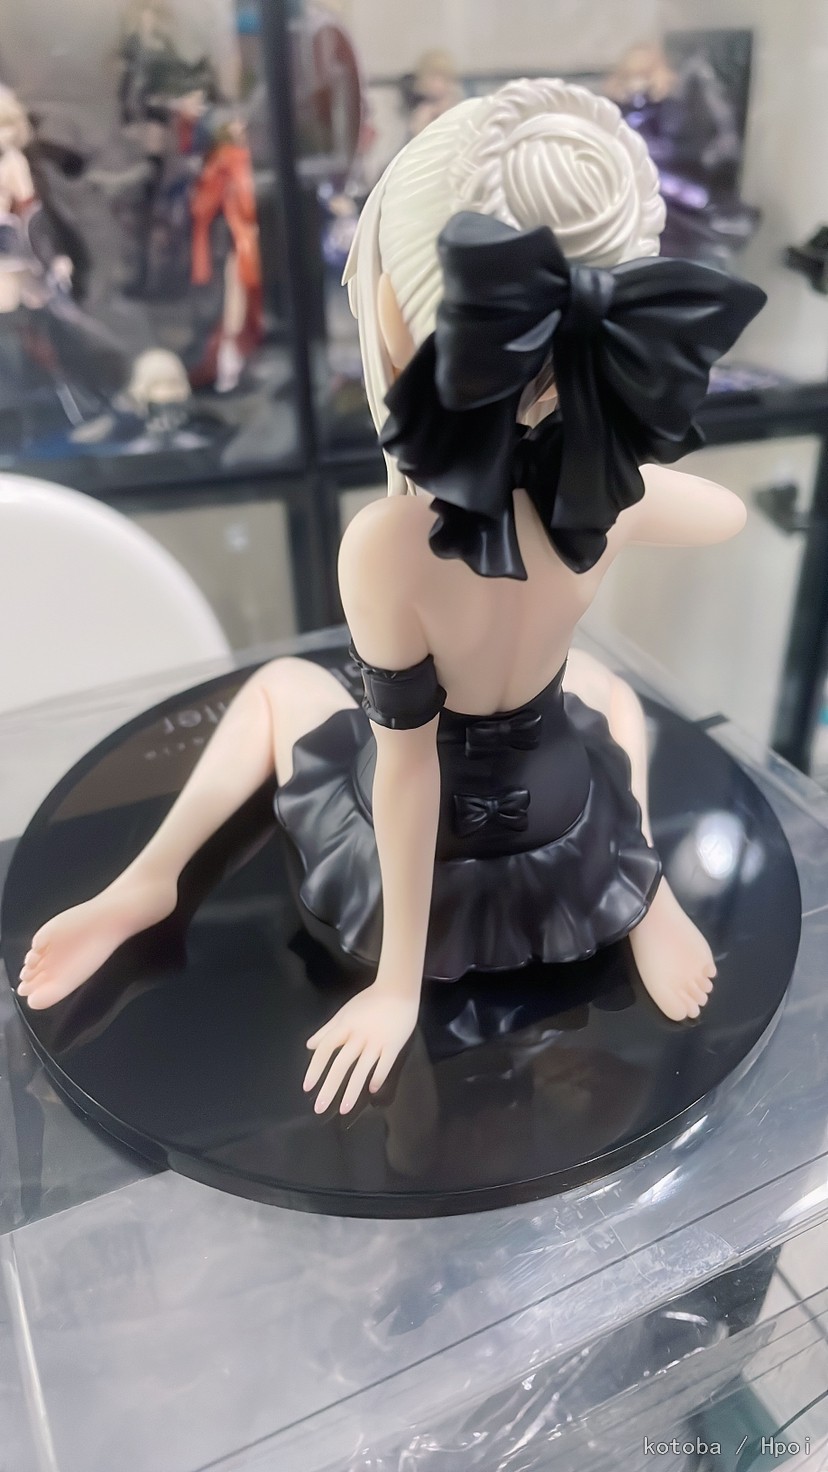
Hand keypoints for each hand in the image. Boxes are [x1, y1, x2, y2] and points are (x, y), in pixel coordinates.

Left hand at [304, 983, 419, 1114]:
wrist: (398, 989)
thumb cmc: (370, 1000)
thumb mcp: (344, 1012)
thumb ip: (327, 1030)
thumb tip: (310, 1045)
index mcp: (345, 1026)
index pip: (326, 1049)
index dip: (315, 1068)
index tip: (308, 1087)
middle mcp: (358, 1036)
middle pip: (341, 1064)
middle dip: (329, 1087)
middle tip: (320, 1107)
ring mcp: (377, 1041)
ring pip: (362, 1069)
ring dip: (352, 1090)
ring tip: (344, 1109)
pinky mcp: (394, 1045)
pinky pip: (385, 1064)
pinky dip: (378, 1077)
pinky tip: (372, 1091)